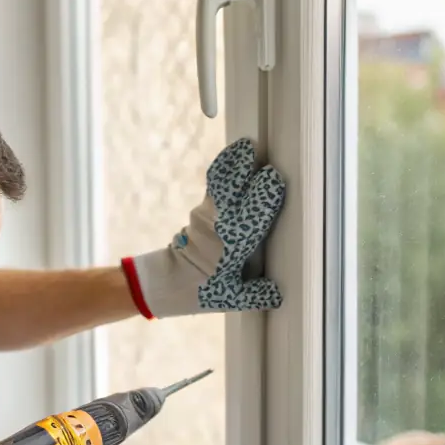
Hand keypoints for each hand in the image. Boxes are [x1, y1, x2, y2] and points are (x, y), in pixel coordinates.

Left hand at [121, 138, 286, 318]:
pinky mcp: (202, 207)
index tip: (274, 178)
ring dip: (234, 162)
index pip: (252, 213)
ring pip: (222, 180)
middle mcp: (220, 224)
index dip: (263, 194)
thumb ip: (258, 293)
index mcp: (233, 245)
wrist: (166, 281)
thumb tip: (278, 292)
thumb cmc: (202, 291)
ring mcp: (208, 213)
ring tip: (247, 146)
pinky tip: (235, 155)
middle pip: (233, 188)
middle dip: (244, 169)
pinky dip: (225, 167)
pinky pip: (215, 181)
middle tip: (257, 151)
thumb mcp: (232, 299)